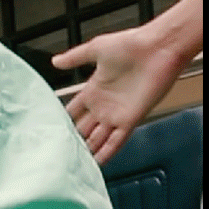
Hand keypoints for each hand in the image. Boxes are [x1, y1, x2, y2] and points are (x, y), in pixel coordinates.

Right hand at [51, 26, 189, 164]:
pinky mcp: (130, 121)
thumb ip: (74, 58)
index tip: (50, 133)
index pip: (73, 111)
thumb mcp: (96, 48)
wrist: (157, 49)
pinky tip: (96, 164)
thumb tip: (55, 61)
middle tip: (57, 154)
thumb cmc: (131, 45)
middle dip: (72, 141)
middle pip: (83, 129)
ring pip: (97, 139)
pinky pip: (116, 142)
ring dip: (87, 151)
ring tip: (72, 164)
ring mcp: (115, 115)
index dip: (62, 122)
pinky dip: (106, 153)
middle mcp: (103, 105)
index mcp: (94, 90)